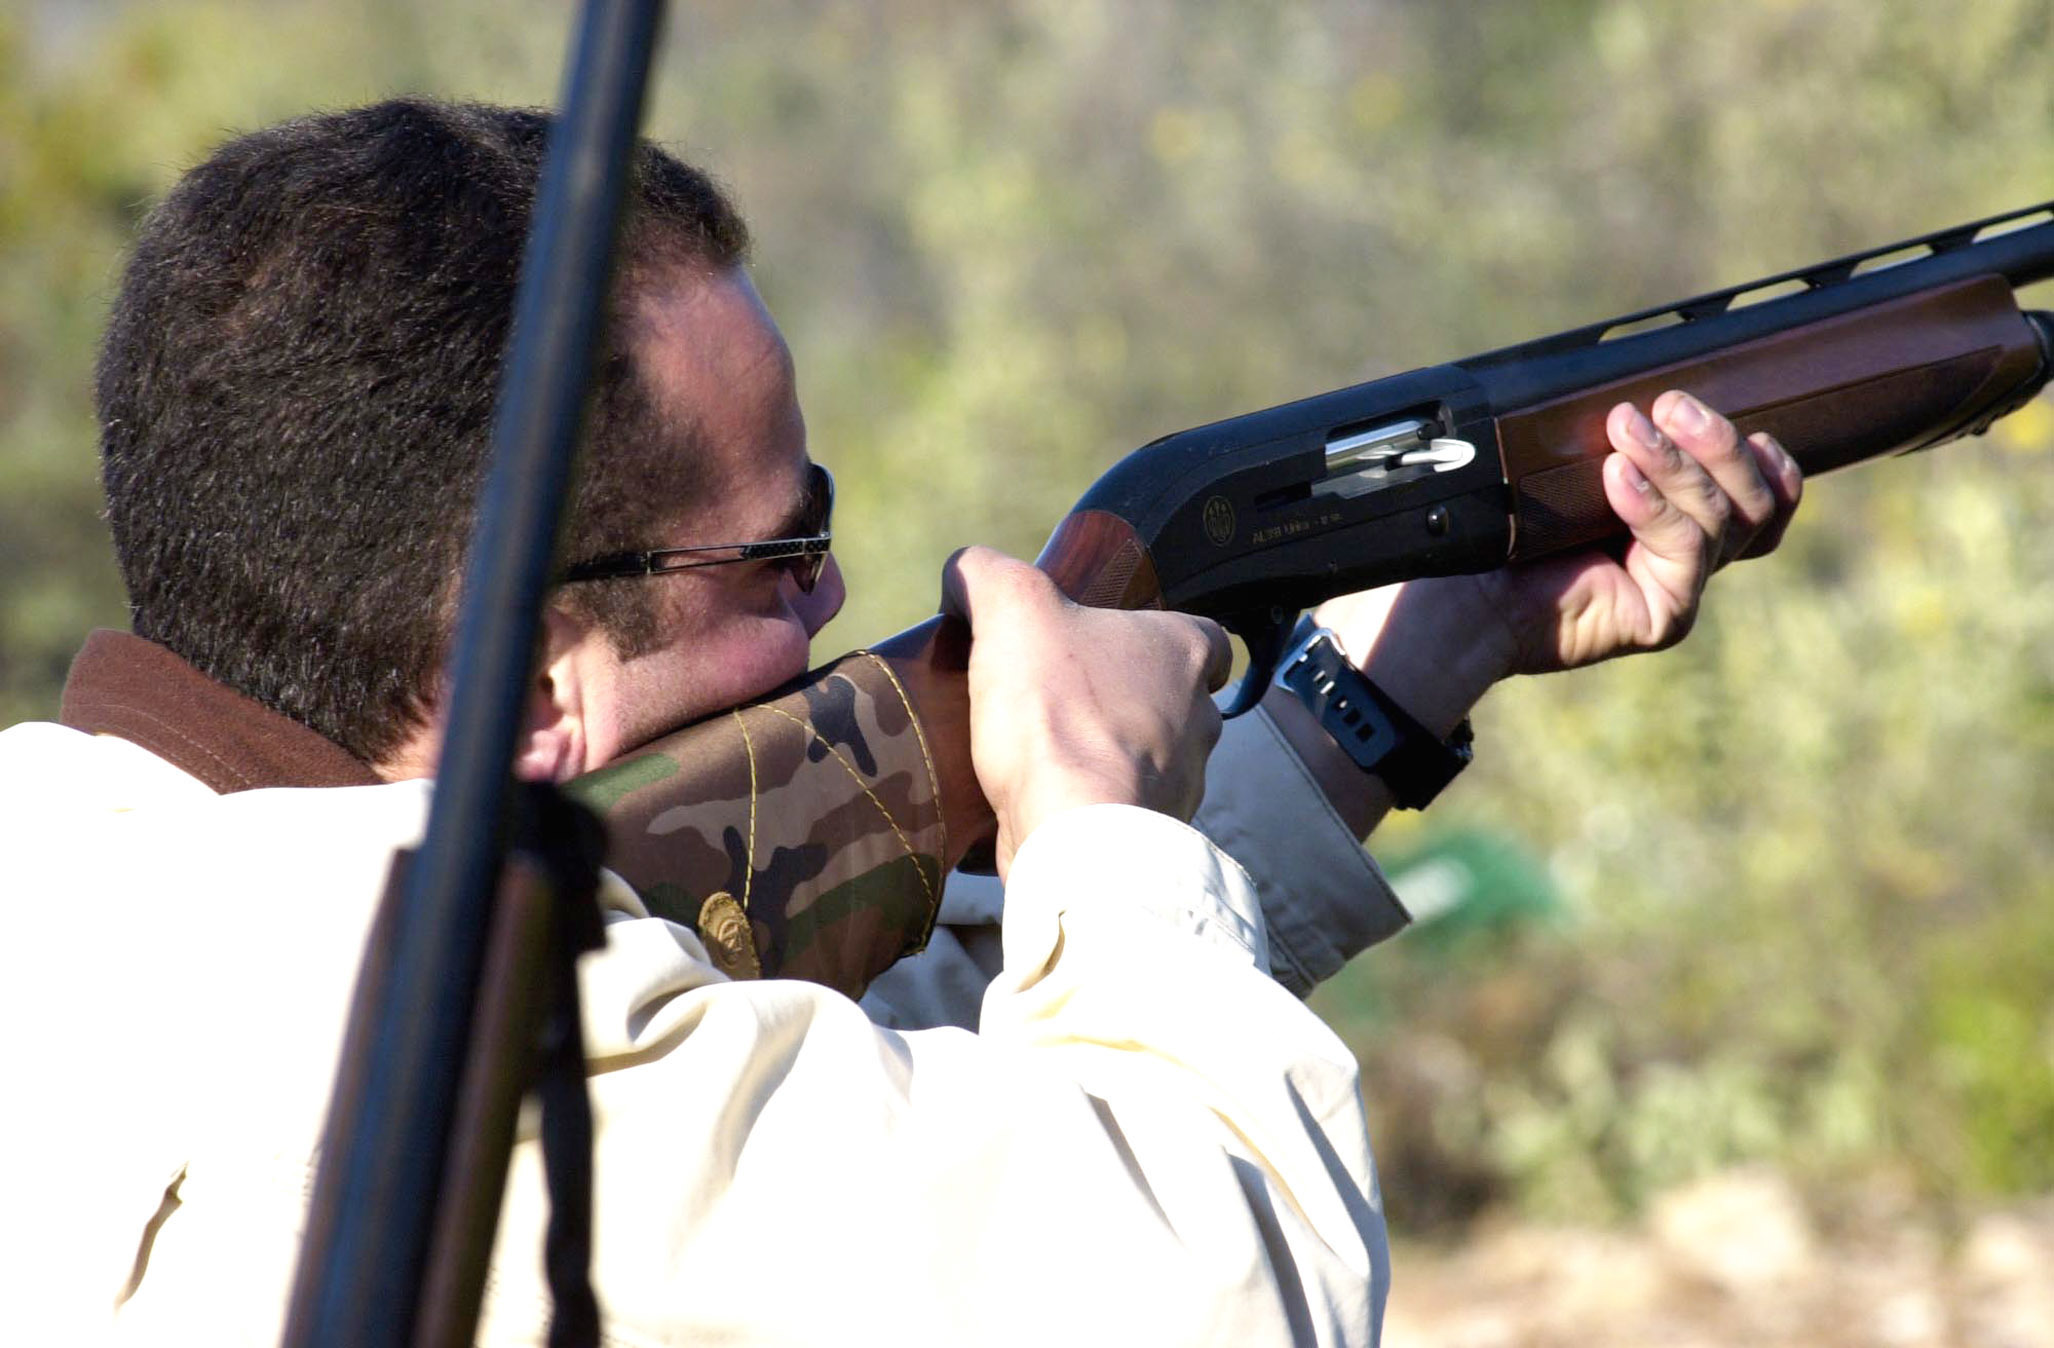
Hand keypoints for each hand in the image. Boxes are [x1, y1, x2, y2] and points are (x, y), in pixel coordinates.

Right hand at [941, 546, 1231, 877]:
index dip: (1158, 634)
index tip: (1108, 643)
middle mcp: (1199, 718)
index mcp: (1186, 654)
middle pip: (1169, 696)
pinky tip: (1043, 799)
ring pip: (1148, 757)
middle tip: (1057, 693)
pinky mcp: (1150, 834)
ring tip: (1041, 749)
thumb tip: (962, 573)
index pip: (1202, 635)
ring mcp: (1182, 783)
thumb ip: (986, 572)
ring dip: (1103, 753)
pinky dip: (1090, 804)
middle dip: (1119, 696)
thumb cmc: (1057, 711)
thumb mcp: (1011, 607)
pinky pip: (1122, 809)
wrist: (1072, 830)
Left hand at [1272, 392, 1801, 837]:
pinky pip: (1686, 553)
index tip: (1747, 414)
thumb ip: (1607, 430)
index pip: (1754, 491)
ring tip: (1625, 430)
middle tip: (1668, 404)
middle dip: (1719, 443)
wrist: (1444, 594)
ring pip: (1729, 520)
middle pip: (1757, 502)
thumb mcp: (1554, 461)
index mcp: (1668, 515)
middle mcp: (1681, 555)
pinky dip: (1655, 506)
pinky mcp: (1658, 617)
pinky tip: (1615, 479)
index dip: (1763, 457)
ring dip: (1682, 463)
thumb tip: (1633, 378)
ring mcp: (1674, 588)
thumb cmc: (1489, 525)